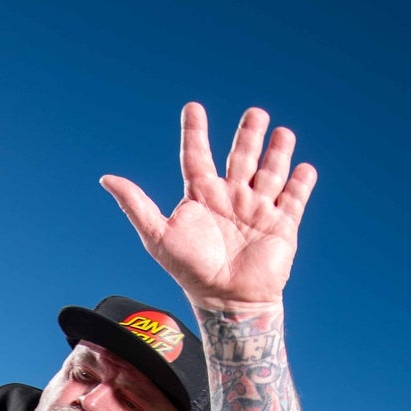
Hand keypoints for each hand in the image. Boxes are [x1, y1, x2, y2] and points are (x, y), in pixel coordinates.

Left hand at [100, 104, 316, 310]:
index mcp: (201, 198)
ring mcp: (257, 210)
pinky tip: (304, 168)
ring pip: (270, 171)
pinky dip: (301, 181)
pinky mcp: (281, 224)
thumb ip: (135, 205)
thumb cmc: (190, 271)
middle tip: (256, 113)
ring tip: (282, 133)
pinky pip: (295, 197)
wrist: (227, 303)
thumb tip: (106, 178)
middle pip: (240, 156)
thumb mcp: (158, 236)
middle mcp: (230, 199)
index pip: (196, 157)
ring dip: (277, 151)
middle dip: (249, 134)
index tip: (193, 107)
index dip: (194, 133)